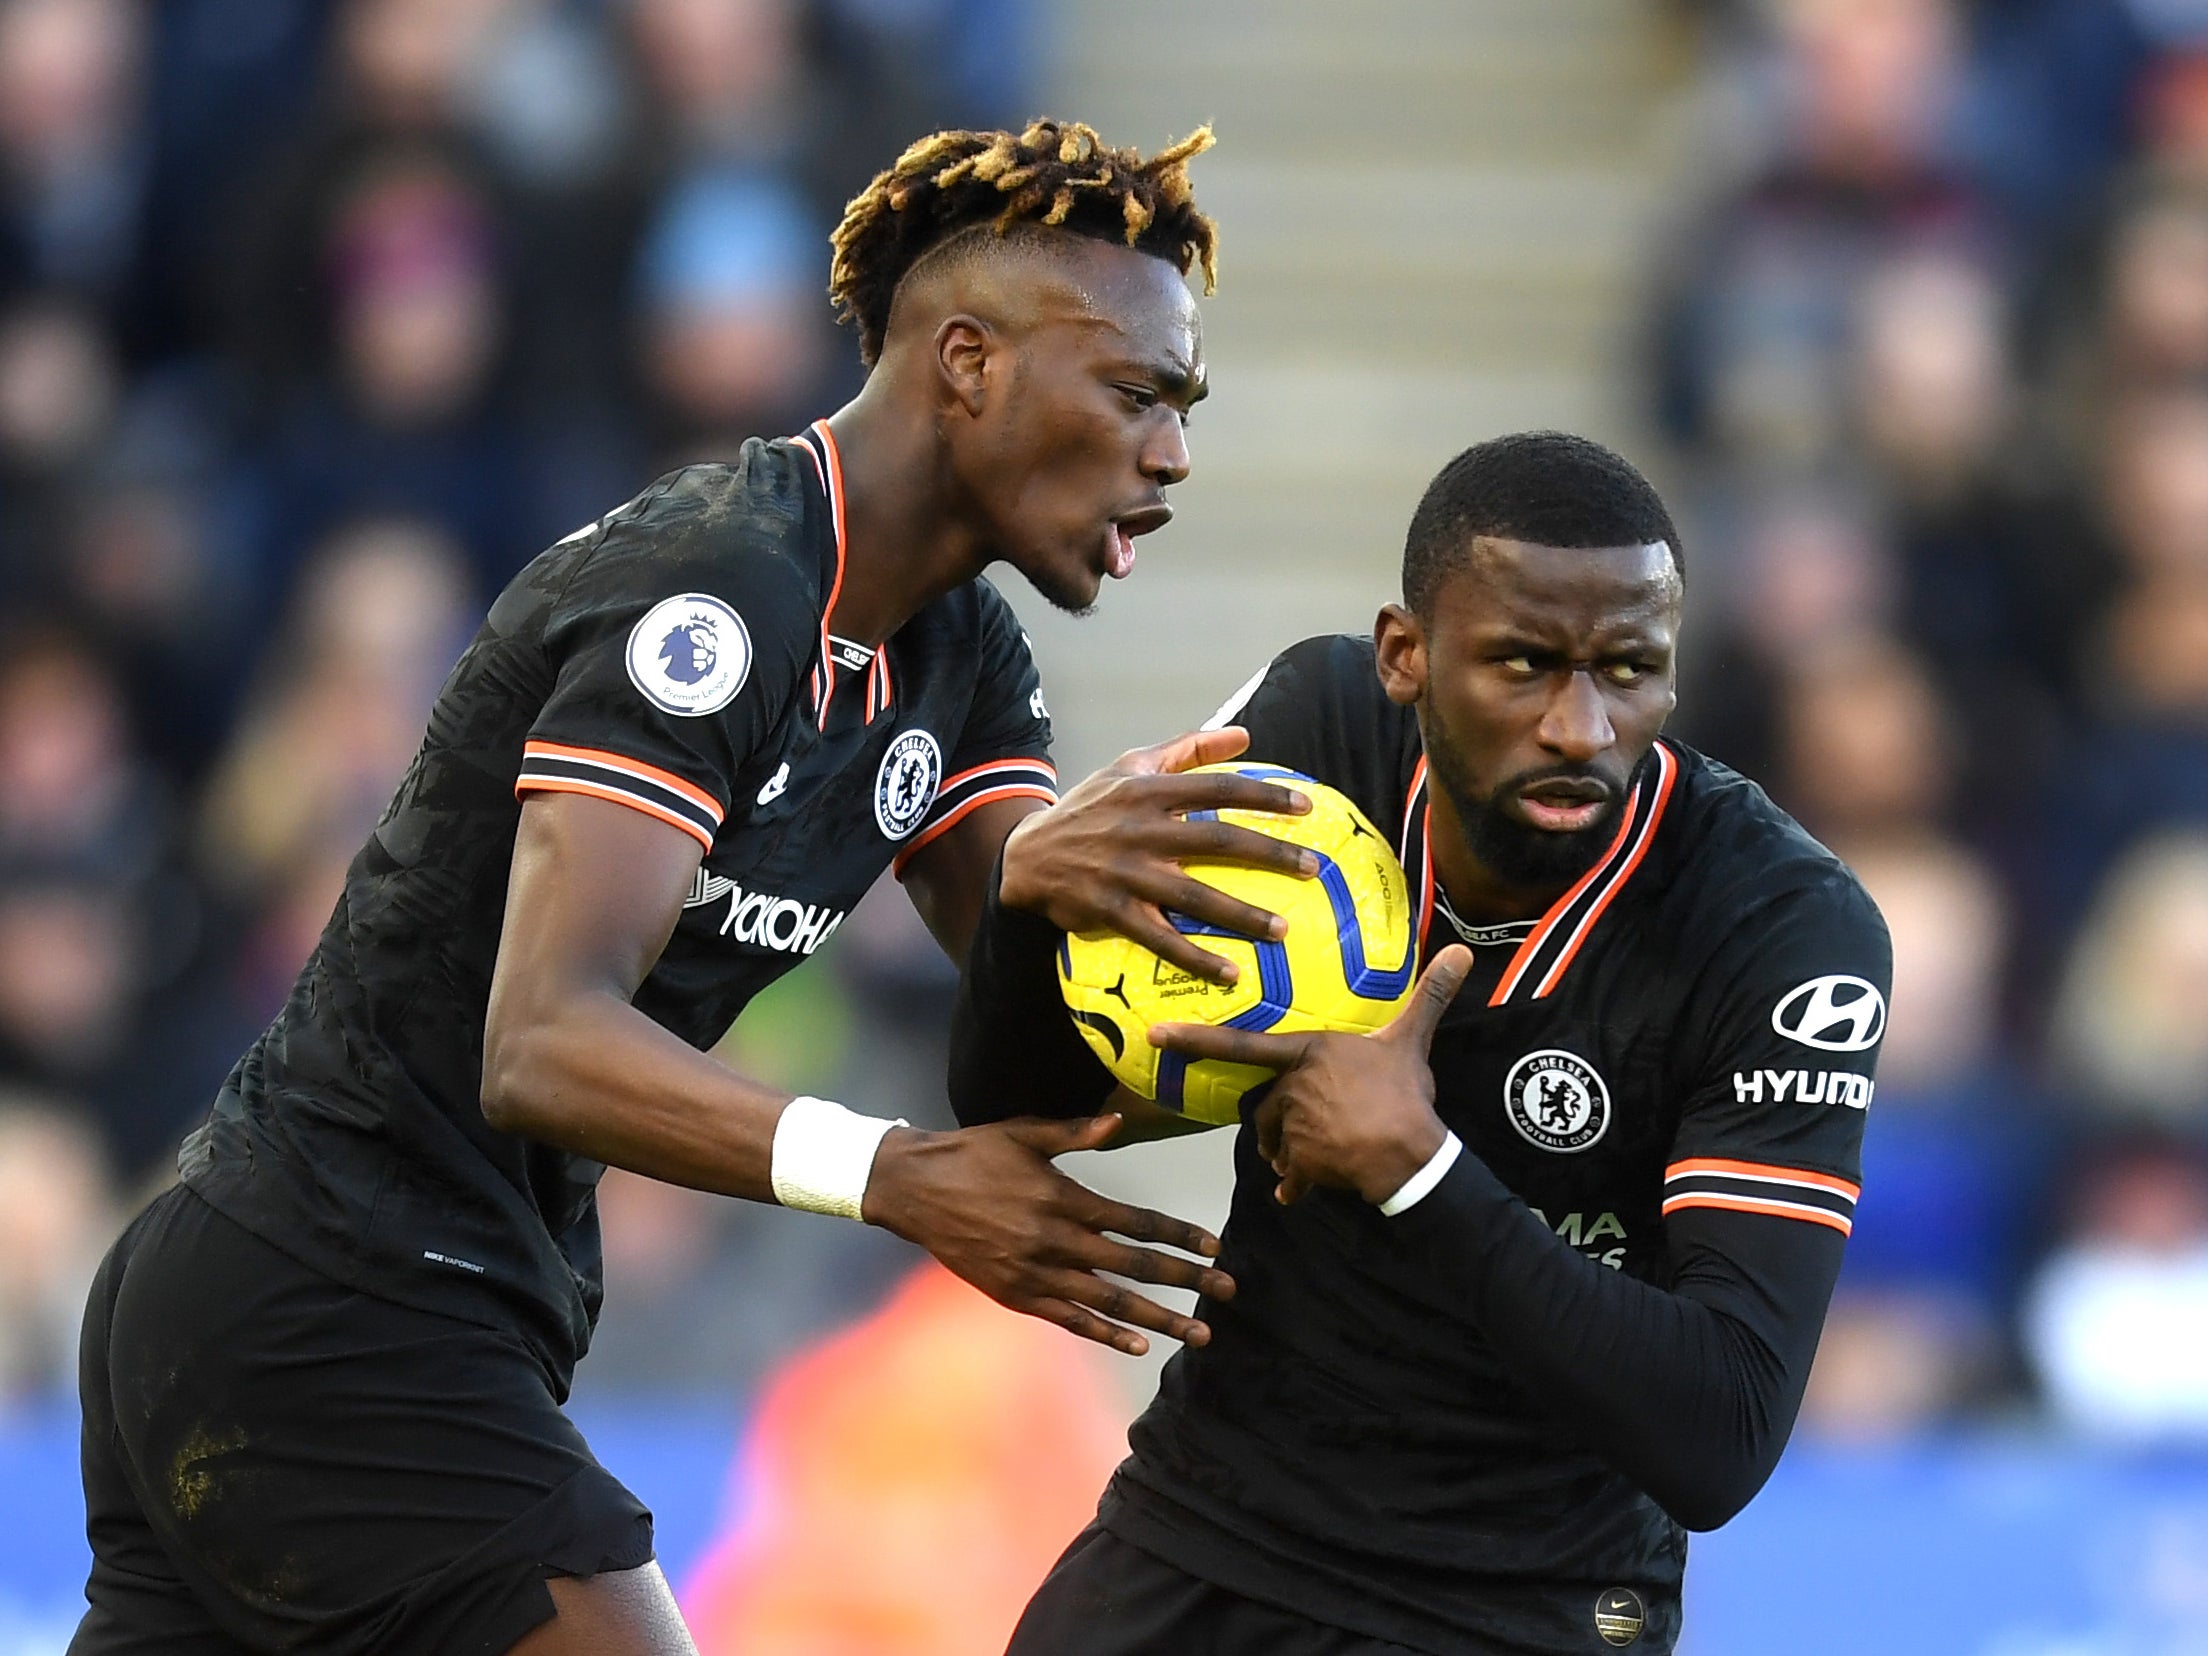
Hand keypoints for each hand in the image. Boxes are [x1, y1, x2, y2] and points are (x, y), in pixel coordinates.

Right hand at [862, 1113, 1235, 1354]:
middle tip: (1228, 1291)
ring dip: (1158, 1318)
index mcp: (1063, 1196)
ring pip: (1109, 1301)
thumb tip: (1121, 1123)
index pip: (1136, 1220)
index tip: (1214, 1245)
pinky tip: (1139, 1346)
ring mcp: (1035, 1272)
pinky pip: (1069, 1320)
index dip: (1179, 1233)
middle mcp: (1055, 1239)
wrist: (912, 1189)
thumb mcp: (1024, 1133)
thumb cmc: (972, 1153)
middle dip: (1186, 1279)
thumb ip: (1075, 1133)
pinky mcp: (1015, 1295)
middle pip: (1134, 1265)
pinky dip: (1105, 1334)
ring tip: (1198, 1332)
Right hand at [997, 726, 1316, 984]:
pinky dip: (1195, 958)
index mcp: (1148, 790)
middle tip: (1311, 868)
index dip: (1263, 794)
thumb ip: (1187, 749)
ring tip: (1282, 930)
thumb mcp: (1130, 766)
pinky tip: (1229, 974)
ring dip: (1241, 914)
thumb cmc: (1091, 807)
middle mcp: (1140, 828)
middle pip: (1215, 840)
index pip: (1216, 787)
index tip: (1306, 806)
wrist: (1028, 855)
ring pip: (1193, 895)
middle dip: (1268, 853)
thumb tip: (1243, 734)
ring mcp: (1126, 872)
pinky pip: (1160, 939)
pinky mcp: (1112, 911)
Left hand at [1149, 946, 1472, 1204]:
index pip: (1241, 1043)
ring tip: (1325, 1151)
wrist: (1412, 1153)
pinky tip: (1316, 1185)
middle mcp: (1292, 1087)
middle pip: (1267, 1107)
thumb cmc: (1406, 1093)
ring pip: (1278, 1143)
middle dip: (1280, 1124)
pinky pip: (1291, 1177)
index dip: (1194, 1038)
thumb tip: (1464, 952)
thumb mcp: (1412, 1040)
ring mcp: (1292, 1126)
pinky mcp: (1300, 1162)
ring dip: (1292, 1152)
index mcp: (1308, 1052)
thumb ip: (1428, 997)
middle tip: (1316, 1127)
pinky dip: (1300, 1184)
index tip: (1154, 1034)